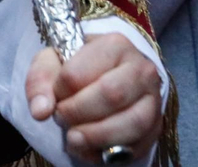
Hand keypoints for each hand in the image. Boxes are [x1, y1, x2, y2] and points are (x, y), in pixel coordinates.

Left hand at [26, 33, 164, 162]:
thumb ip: (40, 81)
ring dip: (96, 136)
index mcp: (114, 45)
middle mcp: (141, 69)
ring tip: (74, 139)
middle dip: (78, 113)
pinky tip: (91, 150)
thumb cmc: (80, 66)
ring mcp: (153, 99)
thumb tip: (40, 111)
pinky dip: (112, 153)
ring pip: (132, 123)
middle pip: (111, 95)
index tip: (55, 95)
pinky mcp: (157, 126)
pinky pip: (139, 145)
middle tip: (61, 118)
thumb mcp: (53, 62)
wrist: (109, 75)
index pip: (78, 72)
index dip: (60, 91)